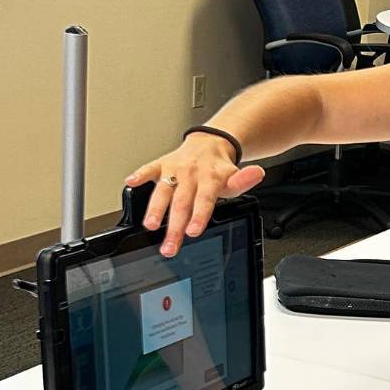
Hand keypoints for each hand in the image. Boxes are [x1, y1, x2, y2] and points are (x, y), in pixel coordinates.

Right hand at [125, 133, 265, 256]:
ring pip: (163, 190)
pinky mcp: (161, 164)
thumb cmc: (219, 169)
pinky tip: (131, 183)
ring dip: (155, 208)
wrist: (209, 143)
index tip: (192, 231)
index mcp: (210, 178)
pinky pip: (149, 168)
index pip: (204, 200)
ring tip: (151, 225)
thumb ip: (243, 181)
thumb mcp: (235, 177)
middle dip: (174, 226)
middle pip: (182, 202)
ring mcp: (175, 169)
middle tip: (170, 245)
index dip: (199, 216)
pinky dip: (140, 175)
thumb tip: (258, 173)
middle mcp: (191, 173)